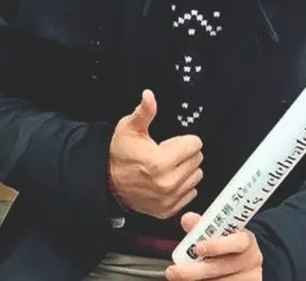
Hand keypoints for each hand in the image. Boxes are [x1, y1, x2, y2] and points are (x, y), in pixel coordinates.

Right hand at [108, 89, 203, 218]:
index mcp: (160, 162)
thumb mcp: (130, 128)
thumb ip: (144, 112)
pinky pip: (191, 194)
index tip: (171, 143)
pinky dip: (183, 186)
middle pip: (197, 160)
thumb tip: (149, 96)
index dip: (184, 140)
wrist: (108, 182)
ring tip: (168, 167)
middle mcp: (167, 183)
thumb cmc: (120, 154)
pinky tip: (169, 180)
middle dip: (186, 154)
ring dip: (186, 170)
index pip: (195, 145)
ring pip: (196, 177)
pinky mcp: (168, 210)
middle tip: (169, 153)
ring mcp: (168, 199)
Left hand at [166, 212, 262, 280]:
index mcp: (246, 241)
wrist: (245, 262)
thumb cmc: (228, 244)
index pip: (237, 242)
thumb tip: (186, 218)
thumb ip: (203, 226)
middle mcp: (250, 261)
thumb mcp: (220, 232)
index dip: (218, 245)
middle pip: (221, 268)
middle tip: (172, 271)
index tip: (198, 248)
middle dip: (193, 271)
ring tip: (178, 278)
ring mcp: (247, 278)